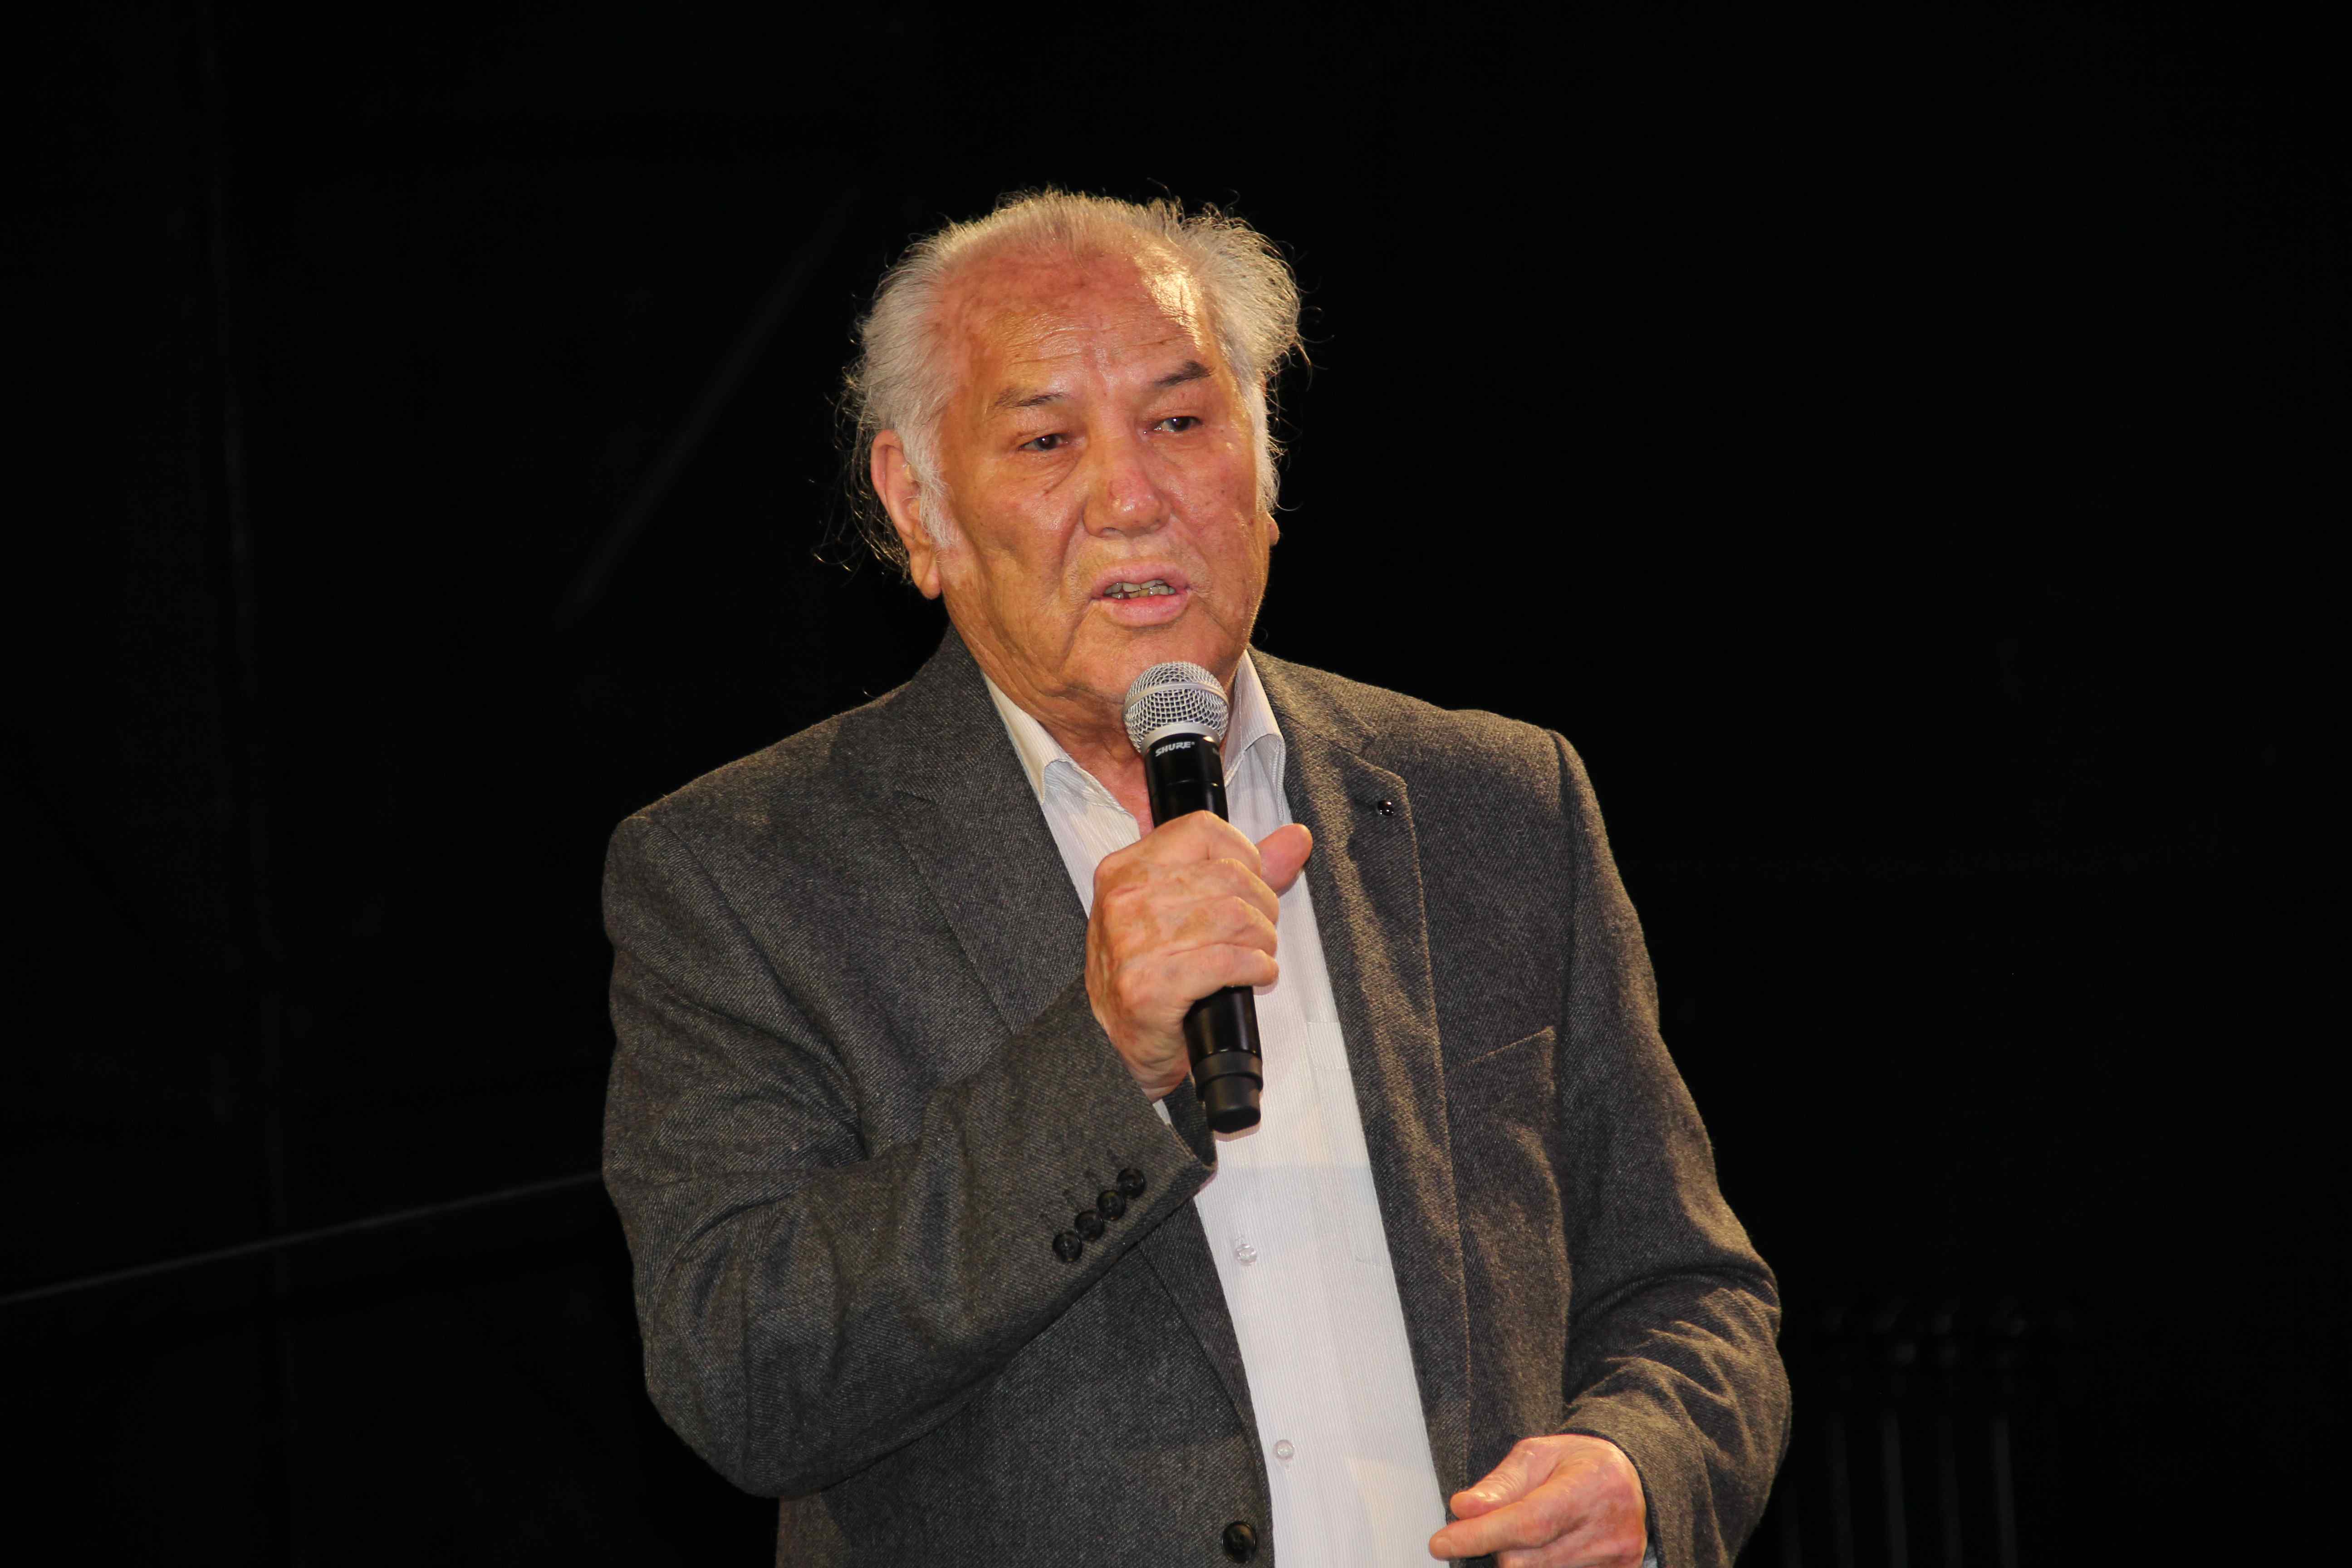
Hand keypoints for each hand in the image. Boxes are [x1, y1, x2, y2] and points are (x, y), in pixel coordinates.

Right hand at [1086, 814, 1311, 1099]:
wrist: (1128, 1044)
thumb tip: (1297, 838)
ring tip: (1259, 954)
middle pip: (1228, 876)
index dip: (1244, 855)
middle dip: (1263, 905)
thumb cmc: (1154, 972)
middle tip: (1261, 930)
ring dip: (1262, 940)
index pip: (1202, 830)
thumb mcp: (1185, 908)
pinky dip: (1256, 968)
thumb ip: (1242, 869)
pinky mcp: (1149, 988)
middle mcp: (1123, 901)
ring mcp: (1132, 945)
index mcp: (1126, 870)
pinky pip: (1228, 962)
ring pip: (1234, 917)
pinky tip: (1256, 976)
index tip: (1252, 883)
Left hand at [1427, 1434, 1647, 1566]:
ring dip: (1518, 1559)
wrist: (1629, 1477)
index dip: (1481, 1536)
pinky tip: (1545, 1547)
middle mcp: (1610, 1528)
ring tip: (1528, 1532)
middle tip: (1492, 1526)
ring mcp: (1617, 1559)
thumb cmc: (1578, 1462)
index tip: (1442, 1542)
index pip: (1529, 1522)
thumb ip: (1500, 1484)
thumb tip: (1463, 1509)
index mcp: (1591, 1484)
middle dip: (1496, 1546)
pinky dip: (1539, 1566)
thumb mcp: (1536, 1454)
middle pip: (1527, 1560)